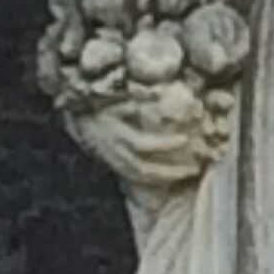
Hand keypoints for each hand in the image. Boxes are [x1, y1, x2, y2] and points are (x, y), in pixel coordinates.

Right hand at [64, 78, 231, 190]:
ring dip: (168, 177)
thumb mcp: (115, 96)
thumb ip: (136, 96)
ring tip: (192, 171)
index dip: (164, 144)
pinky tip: (175, 176)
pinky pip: (137, 179)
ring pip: (142, 176)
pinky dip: (157, 180)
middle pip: (144, 167)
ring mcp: (114, 161)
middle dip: (171, 169)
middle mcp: (114, 151)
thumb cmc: (100, 103)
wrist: (77, 118)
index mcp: (115, 132)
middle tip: (196, 165)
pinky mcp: (115, 166)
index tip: (186, 139)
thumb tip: (159, 93)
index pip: (142, 143)